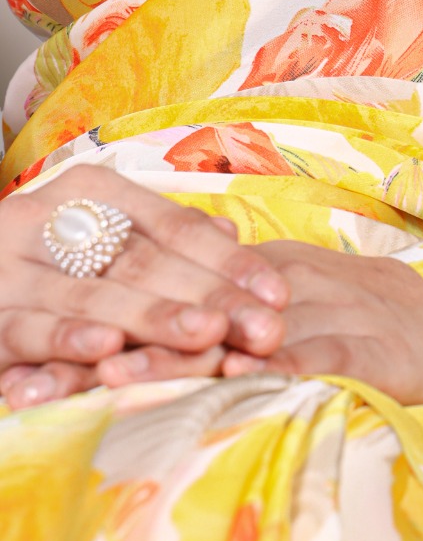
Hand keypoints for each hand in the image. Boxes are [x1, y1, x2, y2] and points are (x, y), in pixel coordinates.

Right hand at [0, 166, 289, 408]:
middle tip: (263, 329)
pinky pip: (31, 331)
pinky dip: (68, 341)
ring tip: (208, 333)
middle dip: (210, 297)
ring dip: (154, 319)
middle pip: (143, 262)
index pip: (173, 226)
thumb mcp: (108, 241)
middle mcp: (46, 220)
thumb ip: (166, 239)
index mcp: (88, 191)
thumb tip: (231, 234)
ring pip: (94, 296)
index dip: (229, 261)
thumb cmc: (52, 266)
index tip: (279, 294)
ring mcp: (10, 270)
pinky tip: (107, 349)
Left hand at [21, 242, 422, 409]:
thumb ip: (224, 321)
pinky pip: (315, 366)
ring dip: (179, 362)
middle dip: (120, 344)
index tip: (42, 355)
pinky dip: (275, 377)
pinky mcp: (370, 355)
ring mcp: (324, 323)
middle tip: (53, 370)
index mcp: (257, 283)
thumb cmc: (357, 331)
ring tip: (116, 382)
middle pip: (192, 318)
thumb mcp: (287, 318)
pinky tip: (234, 390)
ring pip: (239, 341)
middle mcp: (281, 297)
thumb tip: (127, 350)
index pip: (176, 298)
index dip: (107, 323)